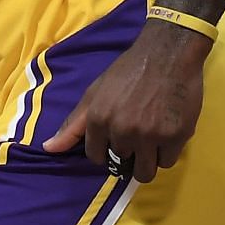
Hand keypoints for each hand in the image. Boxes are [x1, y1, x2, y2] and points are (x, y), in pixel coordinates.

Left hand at [43, 24, 207, 182]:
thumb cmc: (129, 70)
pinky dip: (167, 152)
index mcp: (99, 119)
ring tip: (152, 139)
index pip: (96, 157)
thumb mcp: (95, 93)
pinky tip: (167, 132)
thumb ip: (73, 124)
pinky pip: (168, 161)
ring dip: (147, 160)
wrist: (168, 53)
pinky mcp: (175, 136)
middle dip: (129, 153)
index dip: (106, 151)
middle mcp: (122, 130)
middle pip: (123, 165)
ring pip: (146, 171)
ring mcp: (150, 135)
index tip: (115, 140)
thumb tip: (49, 149)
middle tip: (138, 134)